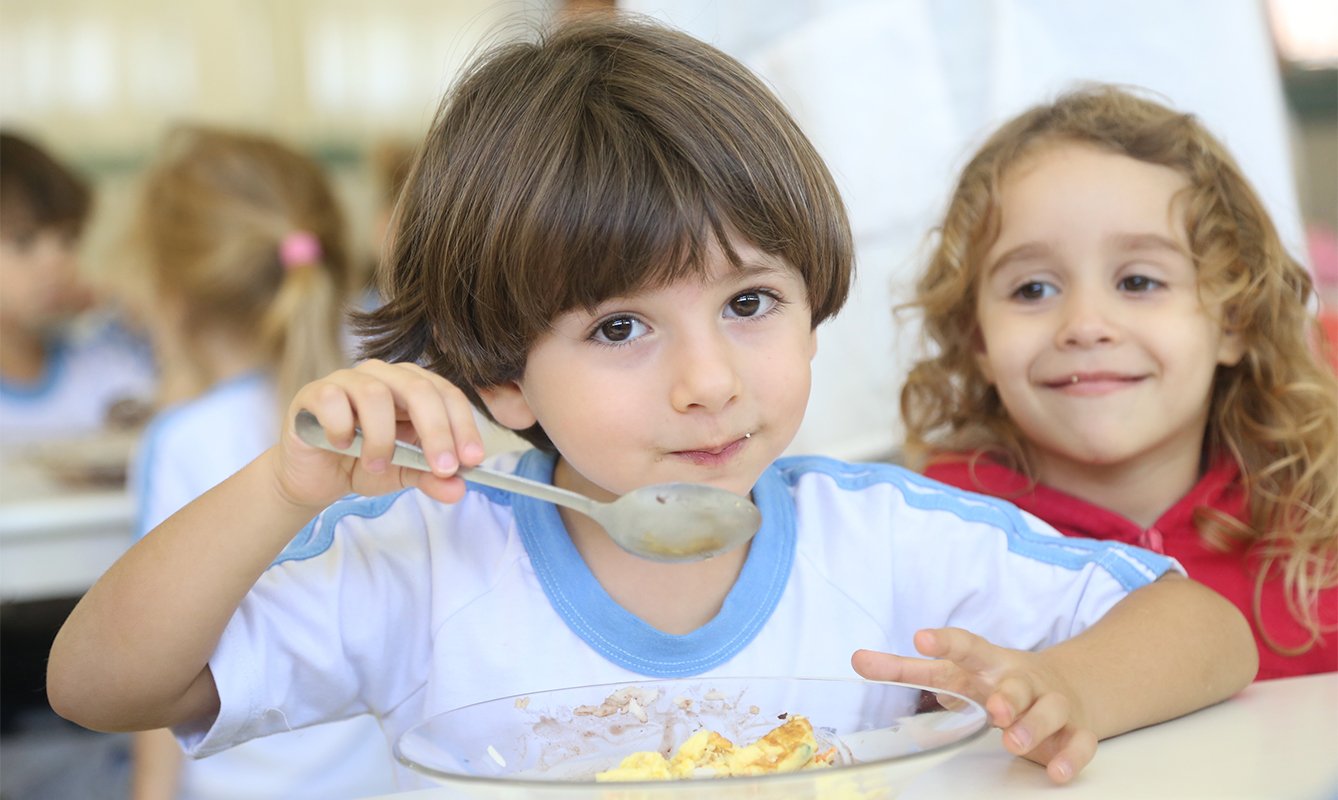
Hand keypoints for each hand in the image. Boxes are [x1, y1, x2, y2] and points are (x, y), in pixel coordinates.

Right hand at [277, 359, 486, 509]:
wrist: (315, 477)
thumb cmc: (363, 463)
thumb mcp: (405, 474)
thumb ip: (431, 478)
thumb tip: (458, 489)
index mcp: (413, 386)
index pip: (447, 395)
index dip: (463, 427)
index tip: (472, 460)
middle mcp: (384, 375)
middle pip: (419, 389)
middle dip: (437, 432)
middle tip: (443, 468)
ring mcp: (348, 380)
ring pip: (376, 395)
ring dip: (382, 438)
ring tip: (377, 465)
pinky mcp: (315, 392)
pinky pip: (333, 400)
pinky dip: (342, 429)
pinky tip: (341, 447)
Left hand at [852, 628, 1095, 783]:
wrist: (1065, 686)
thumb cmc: (996, 681)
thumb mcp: (954, 673)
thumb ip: (906, 670)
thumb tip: (859, 660)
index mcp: (989, 663)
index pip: (967, 646)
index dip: (945, 642)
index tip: (920, 639)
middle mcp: (1023, 679)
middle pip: (1017, 683)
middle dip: (1006, 696)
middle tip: (993, 708)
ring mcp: (1052, 703)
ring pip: (1049, 710)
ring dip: (1033, 726)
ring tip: (1013, 741)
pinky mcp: (1075, 730)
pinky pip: (1079, 743)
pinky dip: (1070, 757)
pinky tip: (1056, 771)